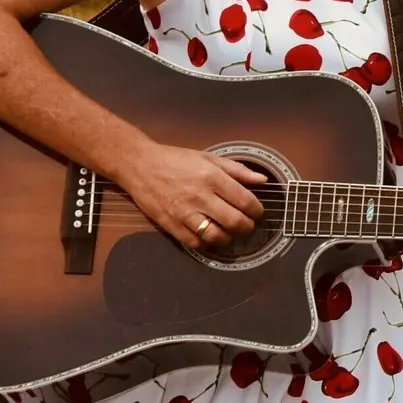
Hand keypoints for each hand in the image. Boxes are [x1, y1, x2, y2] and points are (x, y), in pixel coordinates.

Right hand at [112, 142, 266, 250]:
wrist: (140, 165)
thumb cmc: (176, 159)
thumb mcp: (208, 158)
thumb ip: (237, 170)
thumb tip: (262, 180)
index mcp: (212, 177)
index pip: (245, 200)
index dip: (257, 211)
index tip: (257, 212)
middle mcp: (201, 196)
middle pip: (234, 221)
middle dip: (247, 227)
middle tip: (247, 226)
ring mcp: (185, 213)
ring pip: (216, 236)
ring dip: (228, 239)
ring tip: (229, 233)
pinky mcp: (171, 225)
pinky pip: (194, 243)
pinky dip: (206, 244)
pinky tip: (210, 238)